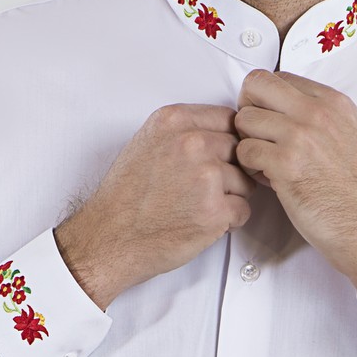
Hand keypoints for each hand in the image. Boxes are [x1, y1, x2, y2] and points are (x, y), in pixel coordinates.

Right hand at [54, 104, 256, 309]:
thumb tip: (227, 130)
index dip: (228, 141)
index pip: (229, 119)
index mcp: (174, 120)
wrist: (109, 237)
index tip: (216, 158)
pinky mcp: (214, 210)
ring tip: (197, 206)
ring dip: (232, 197)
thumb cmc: (127, 195)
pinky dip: (229, 221)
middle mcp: (191, 142)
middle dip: (232, 170)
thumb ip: (185, 130)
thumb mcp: (149, 141)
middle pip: (242, 150)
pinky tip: (201, 222)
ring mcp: (205, 176)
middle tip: (204, 189)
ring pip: (247, 181)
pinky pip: (244, 210)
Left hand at [233, 70, 356, 299]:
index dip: (266, 98)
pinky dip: (250, 166)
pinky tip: (268, 178)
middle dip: (248, 108)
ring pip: (244, 119)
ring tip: (264, 160)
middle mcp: (316, 112)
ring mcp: (300, 136)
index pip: (279, 77)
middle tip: (256, 133)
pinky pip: (245, 152)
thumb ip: (320, 113)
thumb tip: (285, 107)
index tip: (269, 117)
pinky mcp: (285, 165)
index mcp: (332, 101)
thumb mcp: (350, 132)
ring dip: (247, 141)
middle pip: (256, 86)